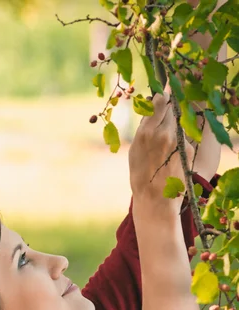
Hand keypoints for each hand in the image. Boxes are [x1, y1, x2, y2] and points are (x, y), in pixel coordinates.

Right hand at [129, 91, 194, 210]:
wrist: (155, 199)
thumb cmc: (141, 176)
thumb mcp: (135, 150)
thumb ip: (144, 129)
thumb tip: (152, 110)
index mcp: (146, 132)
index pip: (160, 101)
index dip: (162, 98)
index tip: (162, 97)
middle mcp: (163, 133)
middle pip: (171, 109)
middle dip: (168, 111)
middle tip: (163, 120)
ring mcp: (177, 141)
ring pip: (178, 122)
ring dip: (173, 126)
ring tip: (164, 144)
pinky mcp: (187, 148)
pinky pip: (183, 136)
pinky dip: (178, 140)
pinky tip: (171, 155)